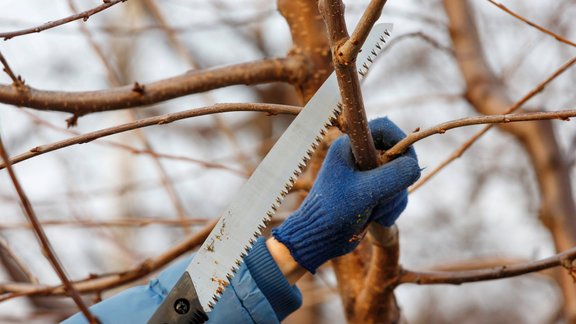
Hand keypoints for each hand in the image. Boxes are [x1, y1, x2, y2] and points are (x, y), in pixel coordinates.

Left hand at [272, 117, 419, 272]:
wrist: (318, 238)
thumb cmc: (333, 211)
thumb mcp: (365, 192)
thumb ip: (393, 176)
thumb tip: (414, 167)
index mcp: (350, 146)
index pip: (384, 128)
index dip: (402, 140)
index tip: (409, 162)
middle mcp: (359, 156)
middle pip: (397, 156)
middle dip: (397, 181)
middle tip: (384, 198)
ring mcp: (367, 174)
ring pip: (399, 178)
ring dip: (394, 198)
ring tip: (376, 213)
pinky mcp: (372, 191)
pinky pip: (396, 193)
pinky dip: (392, 207)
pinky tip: (378, 218)